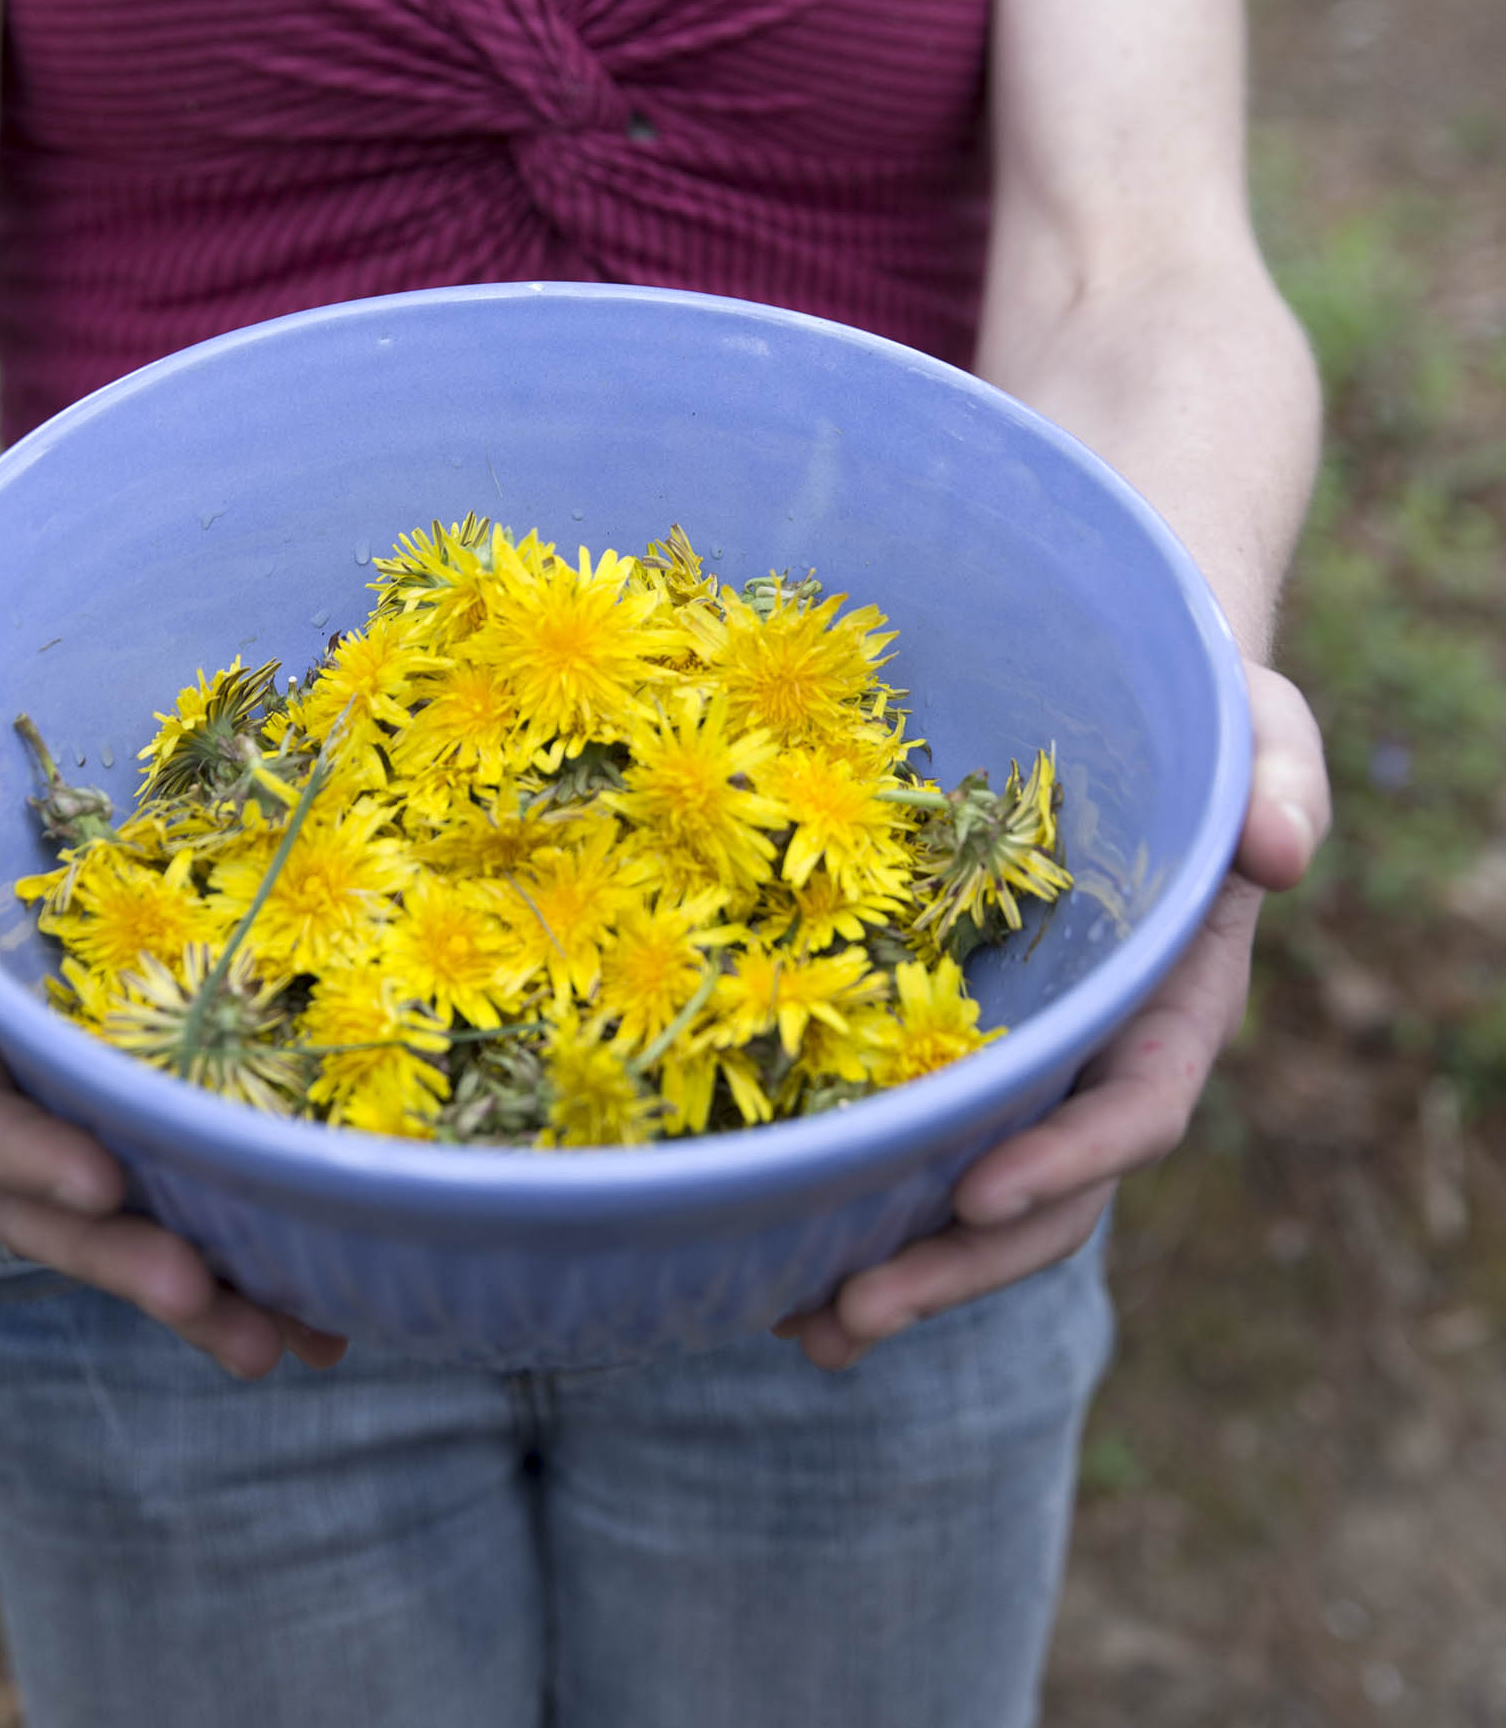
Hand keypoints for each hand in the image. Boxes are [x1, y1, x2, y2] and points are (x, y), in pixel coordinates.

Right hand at [0, 670, 347, 1379]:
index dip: (20, 1157)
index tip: (102, 1179)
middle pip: (54, 1197)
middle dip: (130, 1262)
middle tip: (222, 1311)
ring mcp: (69, 1073)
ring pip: (133, 1200)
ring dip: (211, 1278)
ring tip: (304, 1339)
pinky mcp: (139, 1052)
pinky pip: (189, 1142)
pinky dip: (253, 1207)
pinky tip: (338, 1259)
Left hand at [777, 663, 1329, 1370]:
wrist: (1118, 713)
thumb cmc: (1195, 723)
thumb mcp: (1256, 729)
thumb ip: (1279, 779)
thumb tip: (1279, 852)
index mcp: (1172, 1006)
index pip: (1132, 1107)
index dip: (1065, 1161)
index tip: (974, 1196)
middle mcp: (1095, 1058)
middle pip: (1039, 1194)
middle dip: (952, 1264)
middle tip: (848, 1313)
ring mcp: (1022, 1062)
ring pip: (964, 1192)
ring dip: (891, 1266)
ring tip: (794, 1326)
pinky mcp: (950, 1041)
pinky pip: (908, 1132)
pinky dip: (848, 1192)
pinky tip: (761, 1239)